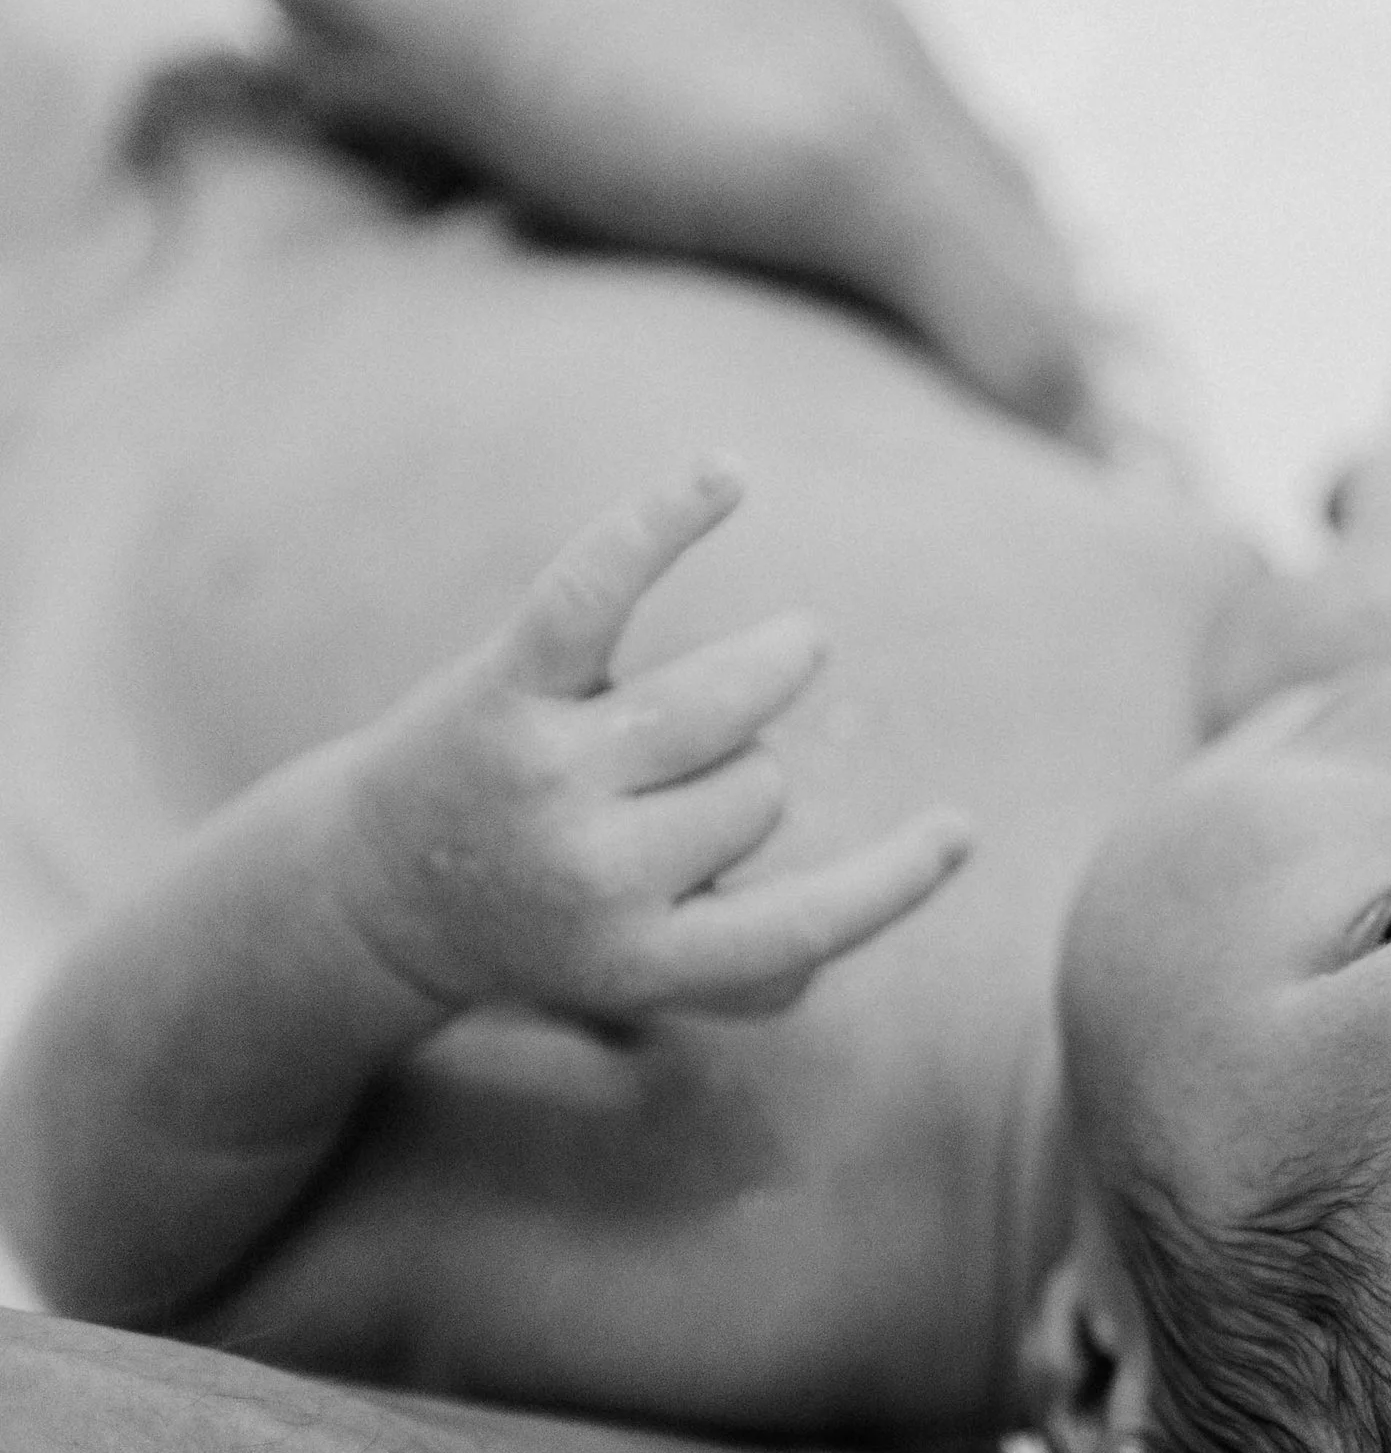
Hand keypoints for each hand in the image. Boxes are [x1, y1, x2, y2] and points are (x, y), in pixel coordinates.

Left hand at [338, 463, 970, 1024]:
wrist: (369, 894)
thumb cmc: (542, 923)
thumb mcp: (638, 980)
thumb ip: (740, 980)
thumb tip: (814, 965)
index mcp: (645, 963)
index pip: (806, 929)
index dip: (896, 881)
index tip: (960, 828)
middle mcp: (594, 880)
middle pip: (763, 786)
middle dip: (744, 774)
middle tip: (677, 790)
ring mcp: (545, 781)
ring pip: (727, 704)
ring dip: (760, 672)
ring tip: (782, 656)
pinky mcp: (501, 694)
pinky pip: (599, 589)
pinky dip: (665, 521)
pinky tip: (729, 472)